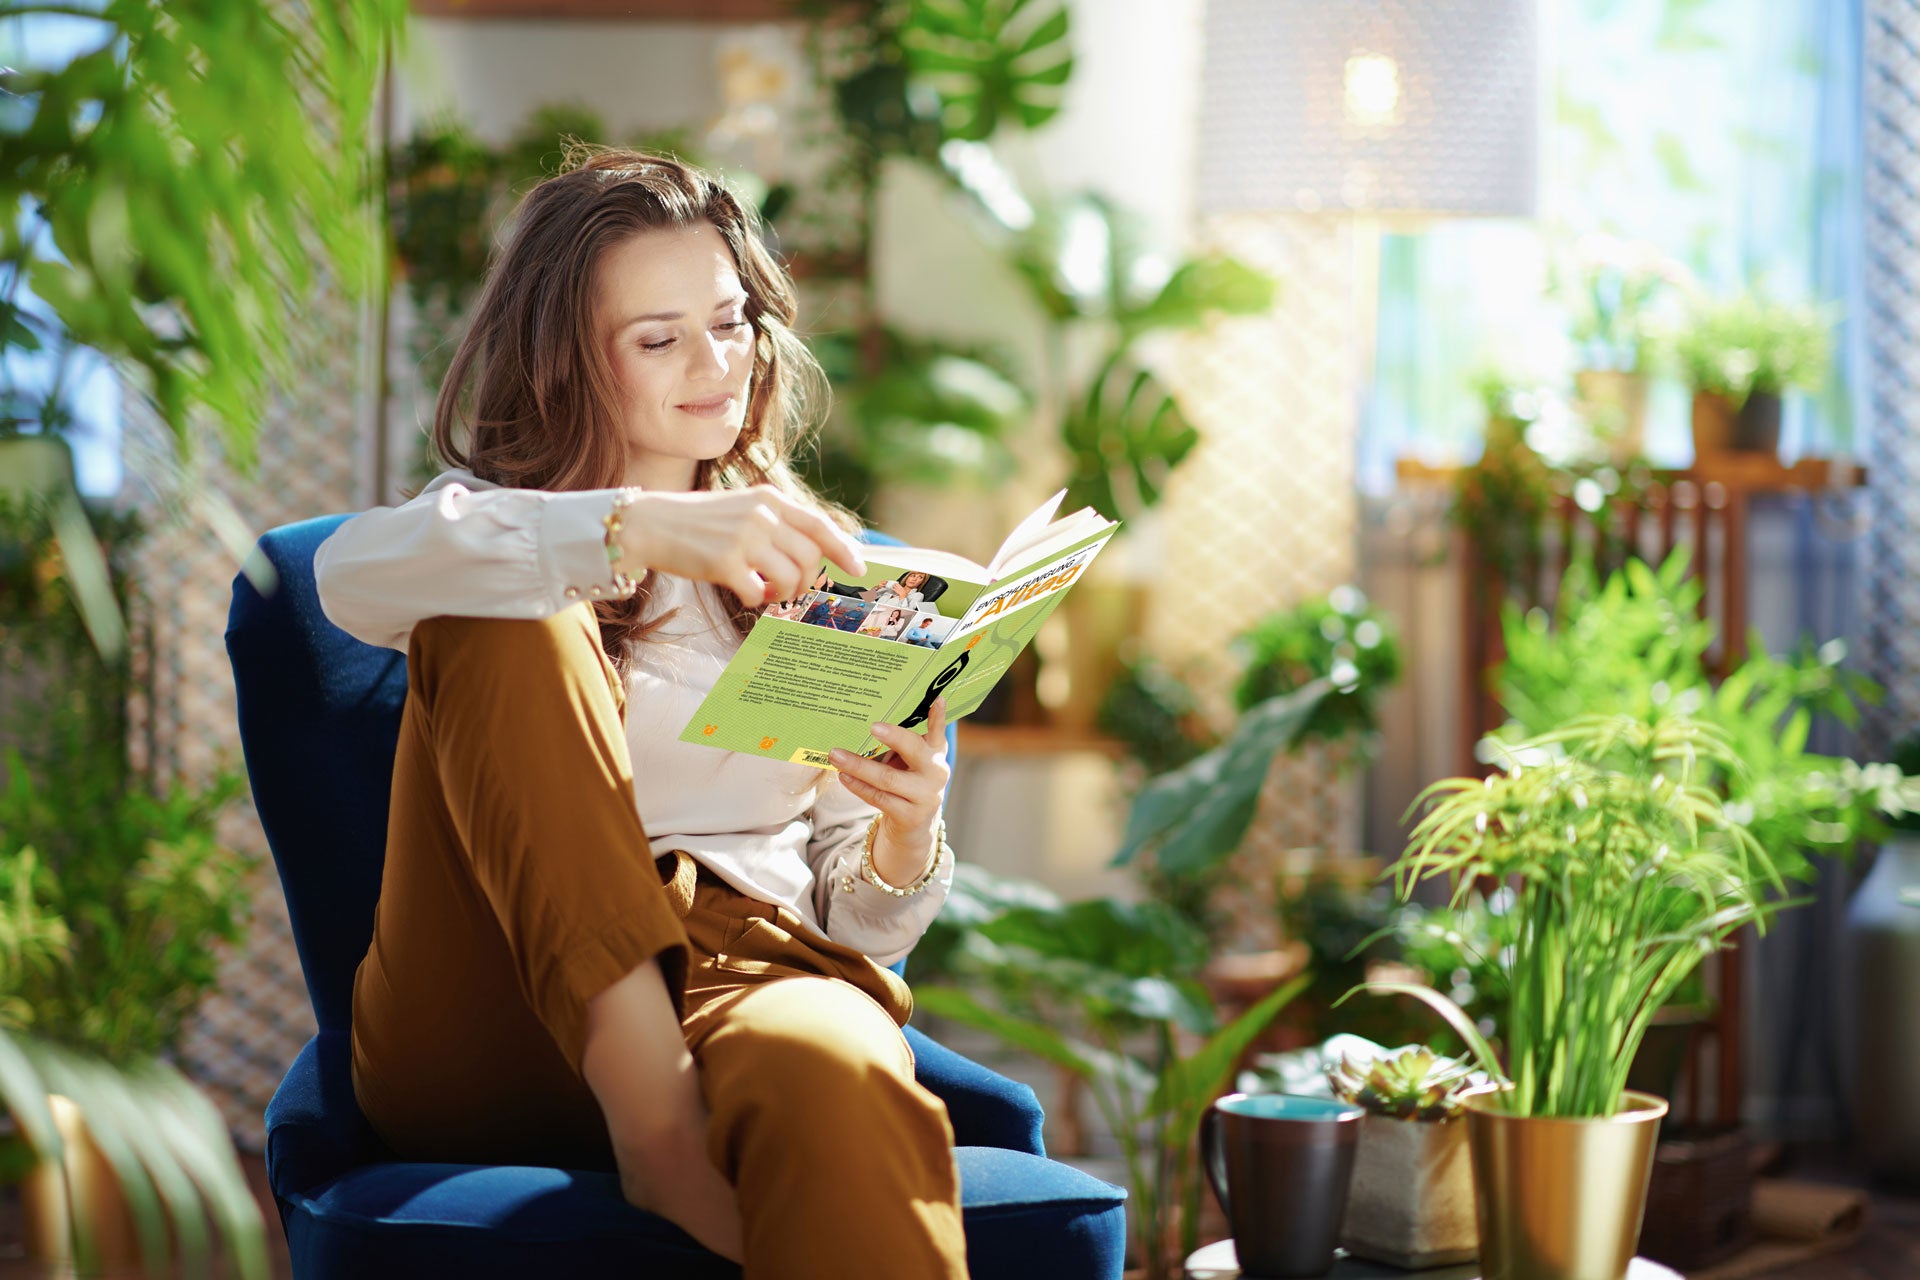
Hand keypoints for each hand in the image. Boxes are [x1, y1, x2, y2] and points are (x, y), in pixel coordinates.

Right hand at [618, 484, 866, 602]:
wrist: (650, 524)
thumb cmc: (698, 522)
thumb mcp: (741, 508)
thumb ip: (775, 524)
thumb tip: (812, 555)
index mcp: (768, 499)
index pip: (818, 525)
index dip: (843, 549)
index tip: (858, 567)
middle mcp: (761, 515)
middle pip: (809, 558)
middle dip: (804, 581)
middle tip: (787, 589)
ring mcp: (744, 538)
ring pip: (789, 578)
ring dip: (781, 593)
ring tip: (765, 592)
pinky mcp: (724, 562)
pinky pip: (757, 593)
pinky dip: (755, 600)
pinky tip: (743, 592)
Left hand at [827, 697, 949, 885]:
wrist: (915, 825)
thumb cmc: (909, 781)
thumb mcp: (913, 761)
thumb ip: (902, 742)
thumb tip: (866, 723)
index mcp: (937, 753)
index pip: (938, 731)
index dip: (938, 716)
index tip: (936, 698)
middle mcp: (936, 772)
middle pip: (914, 750)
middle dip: (894, 737)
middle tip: (872, 727)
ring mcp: (925, 796)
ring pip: (888, 778)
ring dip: (859, 766)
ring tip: (836, 755)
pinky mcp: (909, 815)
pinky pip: (879, 797)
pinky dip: (858, 786)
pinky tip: (843, 776)